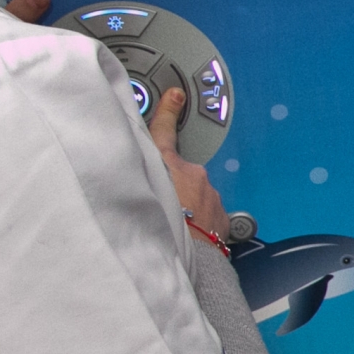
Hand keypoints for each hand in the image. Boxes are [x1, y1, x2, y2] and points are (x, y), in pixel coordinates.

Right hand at [149, 88, 228, 243]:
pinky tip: (190, 238)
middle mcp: (194, 176)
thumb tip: (129, 177)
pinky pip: (209, 216)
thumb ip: (135, 179)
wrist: (191, 258)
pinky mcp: (223, 217)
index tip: (176, 95)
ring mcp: (212, 196)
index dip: (168, 113)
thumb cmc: (159, 230)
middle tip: (161, 207)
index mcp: (169, 166)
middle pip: (180, 174)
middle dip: (172, 186)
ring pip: (196, 196)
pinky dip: (200, 224)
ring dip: (187, 207)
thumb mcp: (135, 196)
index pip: (164, 133)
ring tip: (174, 228)